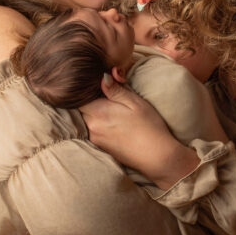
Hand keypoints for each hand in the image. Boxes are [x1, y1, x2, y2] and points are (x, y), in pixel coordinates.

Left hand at [79, 74, 197, 185]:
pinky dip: (97, 123)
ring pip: (85, 119)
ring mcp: (94, 138)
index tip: (96, 85)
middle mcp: (92, 126)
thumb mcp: (135, 103)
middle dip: (88, 99)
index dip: (85, 88)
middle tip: (105, 95)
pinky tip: (113, 124)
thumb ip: (115, 90)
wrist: (157, 157)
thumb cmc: (149, 127)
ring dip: (92, 112)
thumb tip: (101, 77)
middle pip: (80, 107)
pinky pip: (91, 130)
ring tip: (111, 110)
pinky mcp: (99, 147)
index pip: (78, 96)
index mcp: (99, 112)